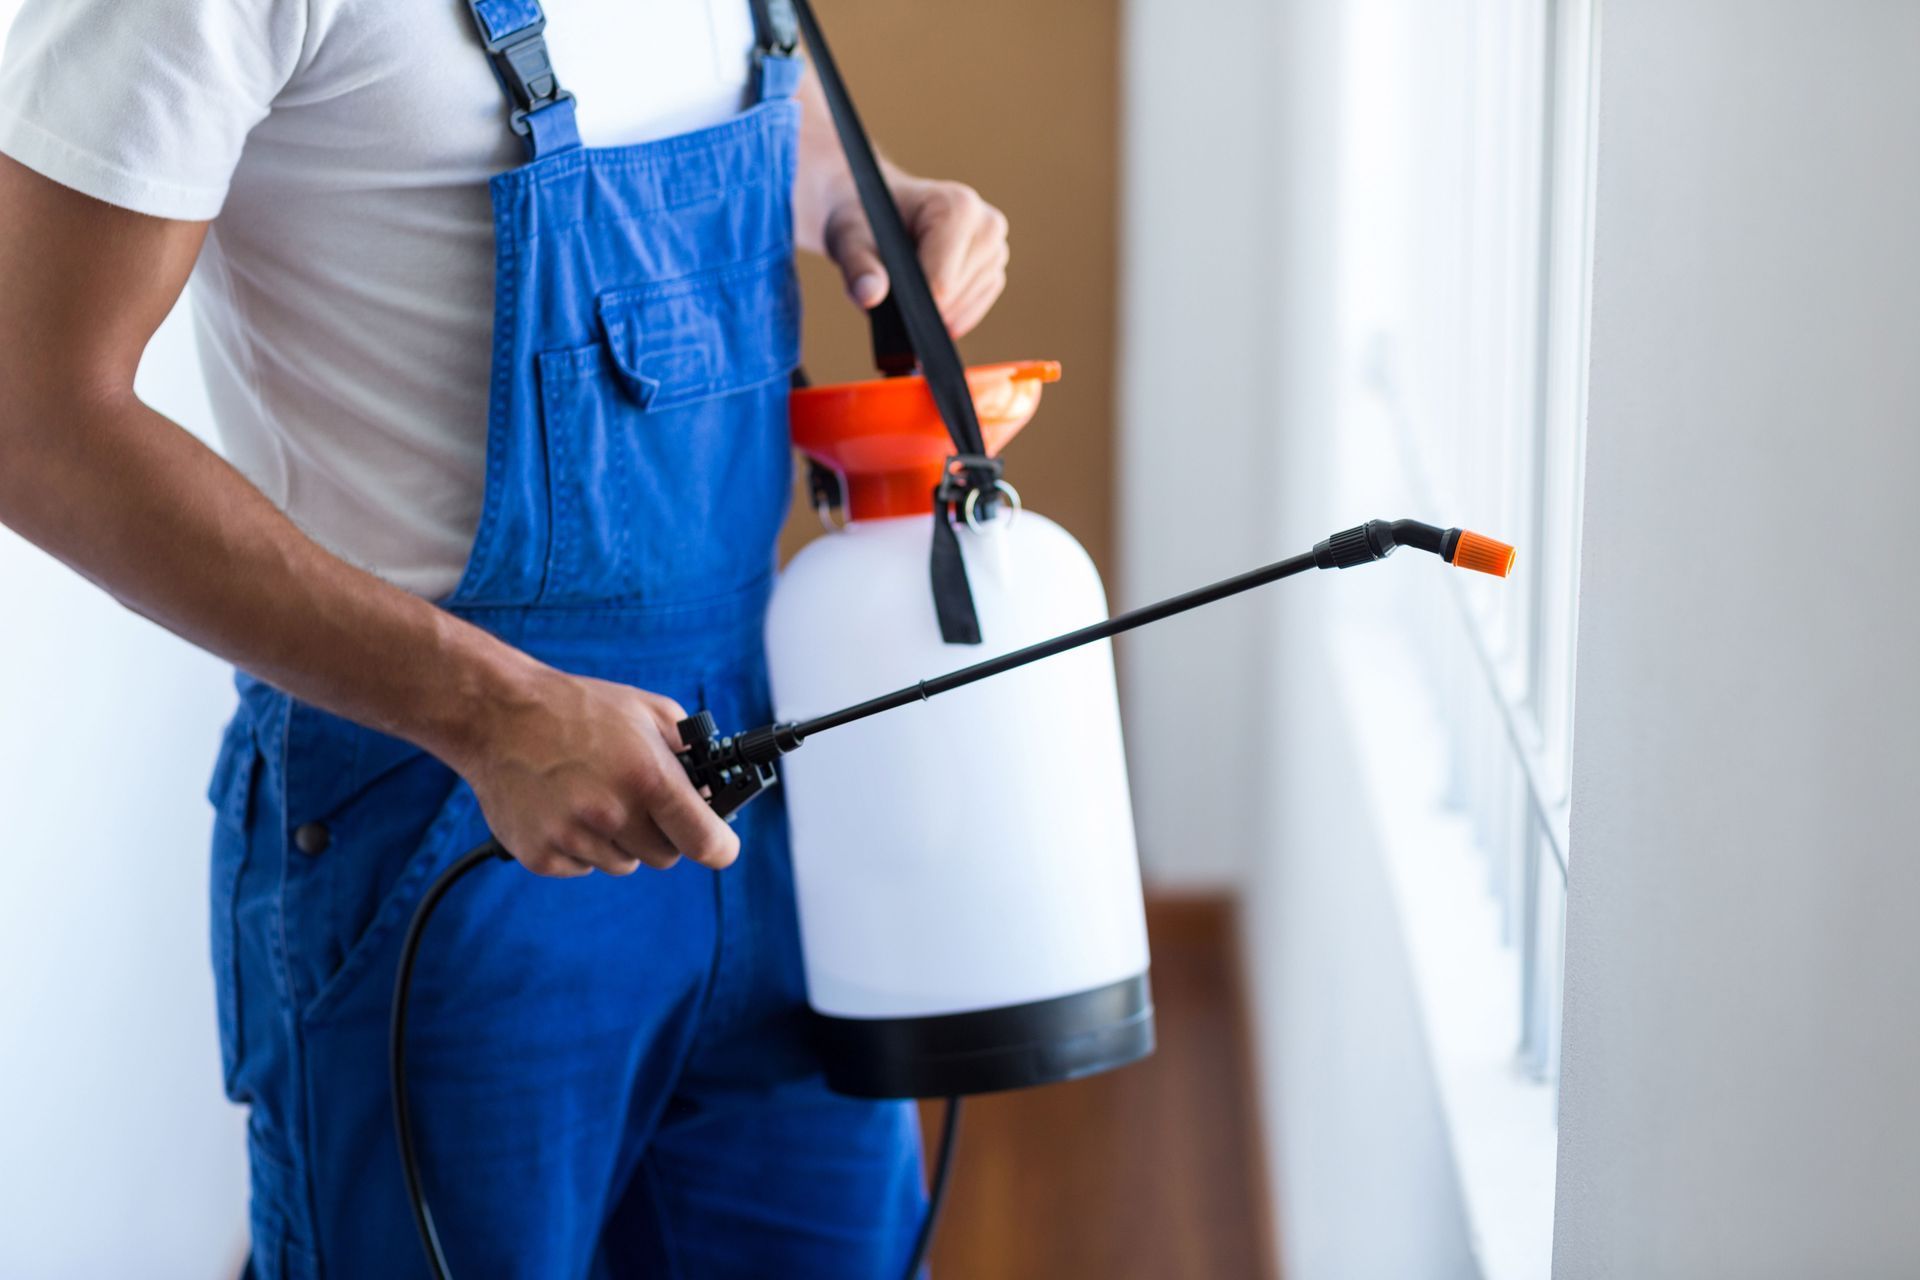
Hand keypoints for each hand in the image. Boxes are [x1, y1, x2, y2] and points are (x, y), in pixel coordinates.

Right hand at [447, 669, 739, 878]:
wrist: (497, 715)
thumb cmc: (576, 709)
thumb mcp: (647, 711)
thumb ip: (689, 750)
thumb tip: (713, 788)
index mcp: (646, 777)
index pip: (704, 840)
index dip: (720, 847)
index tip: (721, 846)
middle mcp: (611, 813)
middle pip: (664, 856)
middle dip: (663, 833)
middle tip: (642, 802)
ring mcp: (572, 838)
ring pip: (622, 863)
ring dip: (619, 840)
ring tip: (594, 796)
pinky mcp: (540, 856)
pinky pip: (583, 867)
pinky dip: (581, 846)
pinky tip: (565, 808)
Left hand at [823, 173, 1010, 337]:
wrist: (877, 213)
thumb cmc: (864, 221)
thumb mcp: (849, 239)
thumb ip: (858, 267)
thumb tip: (869, 295)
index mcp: (958, 206)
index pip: (942, 282)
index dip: (912, 302)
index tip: (890, 301)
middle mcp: (986, 224)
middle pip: (955, 296)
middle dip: (922, 306)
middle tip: (893, 290)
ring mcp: (995, 248)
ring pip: (966, 305)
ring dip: (934, 311)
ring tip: (907, 287)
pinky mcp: (994, 269)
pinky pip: (974, 309)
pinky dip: (949, 314)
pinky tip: (926, 302)